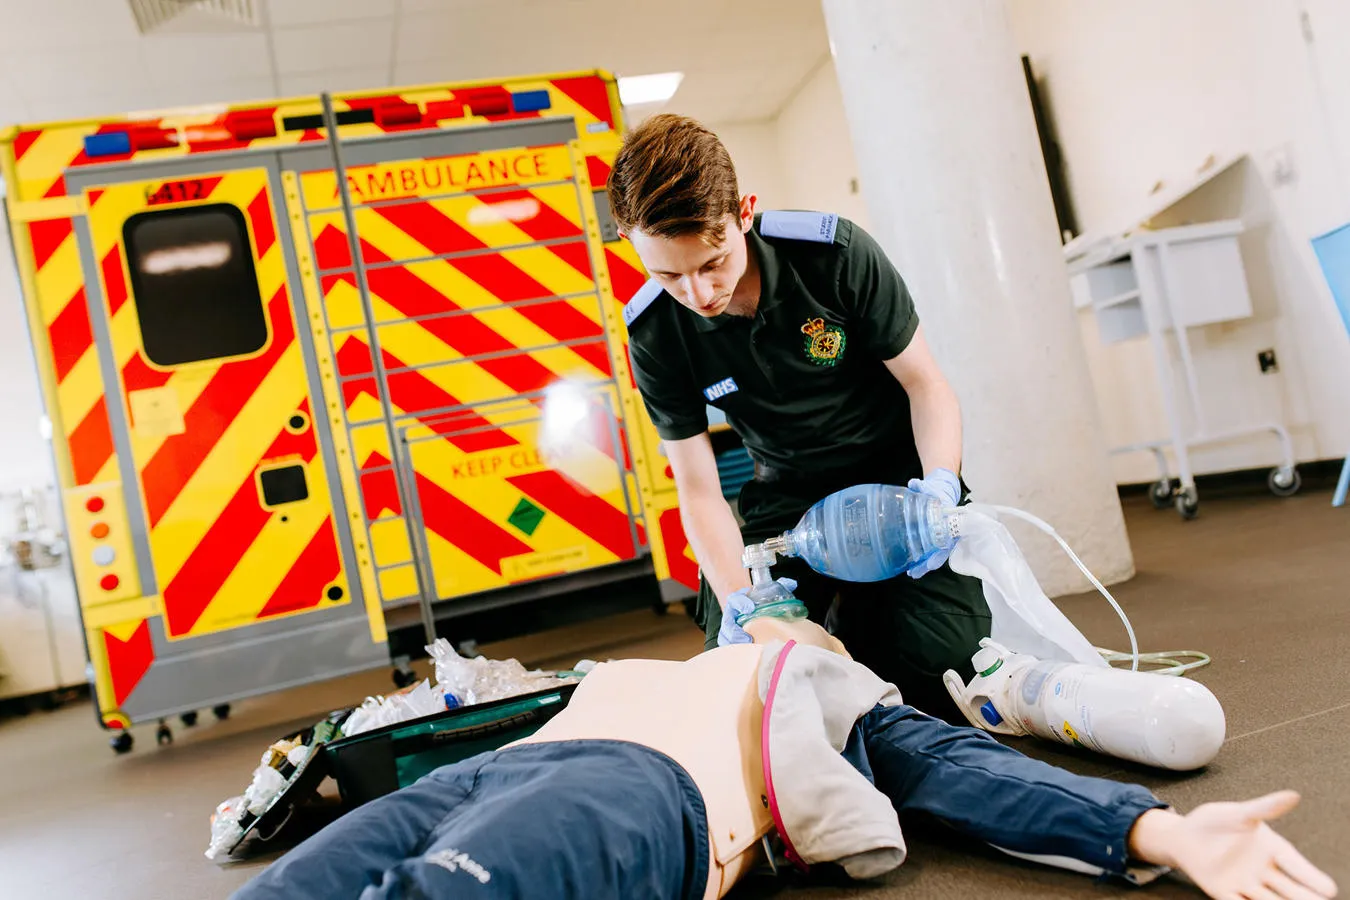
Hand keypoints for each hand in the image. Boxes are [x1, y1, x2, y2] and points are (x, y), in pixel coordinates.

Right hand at [716, 578, 797, 646]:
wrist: (746, 610)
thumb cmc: (756, 603)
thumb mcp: (765, 593)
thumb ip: (778, 587)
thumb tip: (791, 584)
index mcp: (737, 601)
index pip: (735, 600)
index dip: (741, 603)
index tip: (750, 609)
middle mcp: (730, 615)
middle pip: (728, 623)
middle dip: (735, 632)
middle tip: (747, 638)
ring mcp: (728, 629)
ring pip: (726, 637)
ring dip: (736, 644)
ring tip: (748, 649)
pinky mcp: (730, 641)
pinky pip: (729, 648)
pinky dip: (736, 653)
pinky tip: (747, 656)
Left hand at [906, 468, 960, 577]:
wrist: (942, 493)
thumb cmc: (938, 492)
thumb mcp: (932, 488)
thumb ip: (924, 487)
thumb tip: (914, 484)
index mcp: (948, 522)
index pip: (946, 542)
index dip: (939, 554)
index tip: (932, 563)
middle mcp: (946, 533)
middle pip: (938, 553)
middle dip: (927, 564)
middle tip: (915, 573)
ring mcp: (940, 537)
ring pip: (933, 555)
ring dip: (923, 565)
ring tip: (911, 573)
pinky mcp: (932, 538)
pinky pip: (927, 551)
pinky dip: (920, 559)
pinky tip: (910, 566)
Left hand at [1134, 793, 1337, 898]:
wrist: (1183, 835)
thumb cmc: (1215, 822)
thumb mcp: (1239, 814)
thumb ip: (1264, 808)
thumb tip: (1293, 795)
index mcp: (1272, 850)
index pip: (1296, 865)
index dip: (1311, 876)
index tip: (1330, 889)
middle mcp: (1264, 871)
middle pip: (1289, 889)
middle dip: (1304, 898)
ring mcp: (1246, 885)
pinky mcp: (1224, 893)